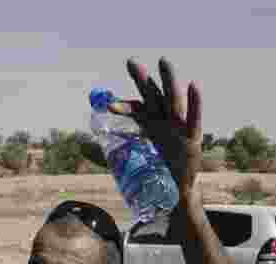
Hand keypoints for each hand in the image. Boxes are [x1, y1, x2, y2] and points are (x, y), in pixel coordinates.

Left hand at [111, 57, 202, 192]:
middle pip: (152, 96)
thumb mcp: (128, 164)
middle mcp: (164, 121)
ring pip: (173, 100)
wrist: (176, 192)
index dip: (123, 106)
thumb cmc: (155, 172)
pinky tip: (193, 85)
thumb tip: (80, 146)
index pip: (136, 110)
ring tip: (162, 60)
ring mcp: (179, 127)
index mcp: (150, 125)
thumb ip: (105, 155)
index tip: (107, 105)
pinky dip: (195, 101)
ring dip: (168, 80)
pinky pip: (194, 117)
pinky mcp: (193, 138)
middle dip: (142, 80)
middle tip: (130, 62)